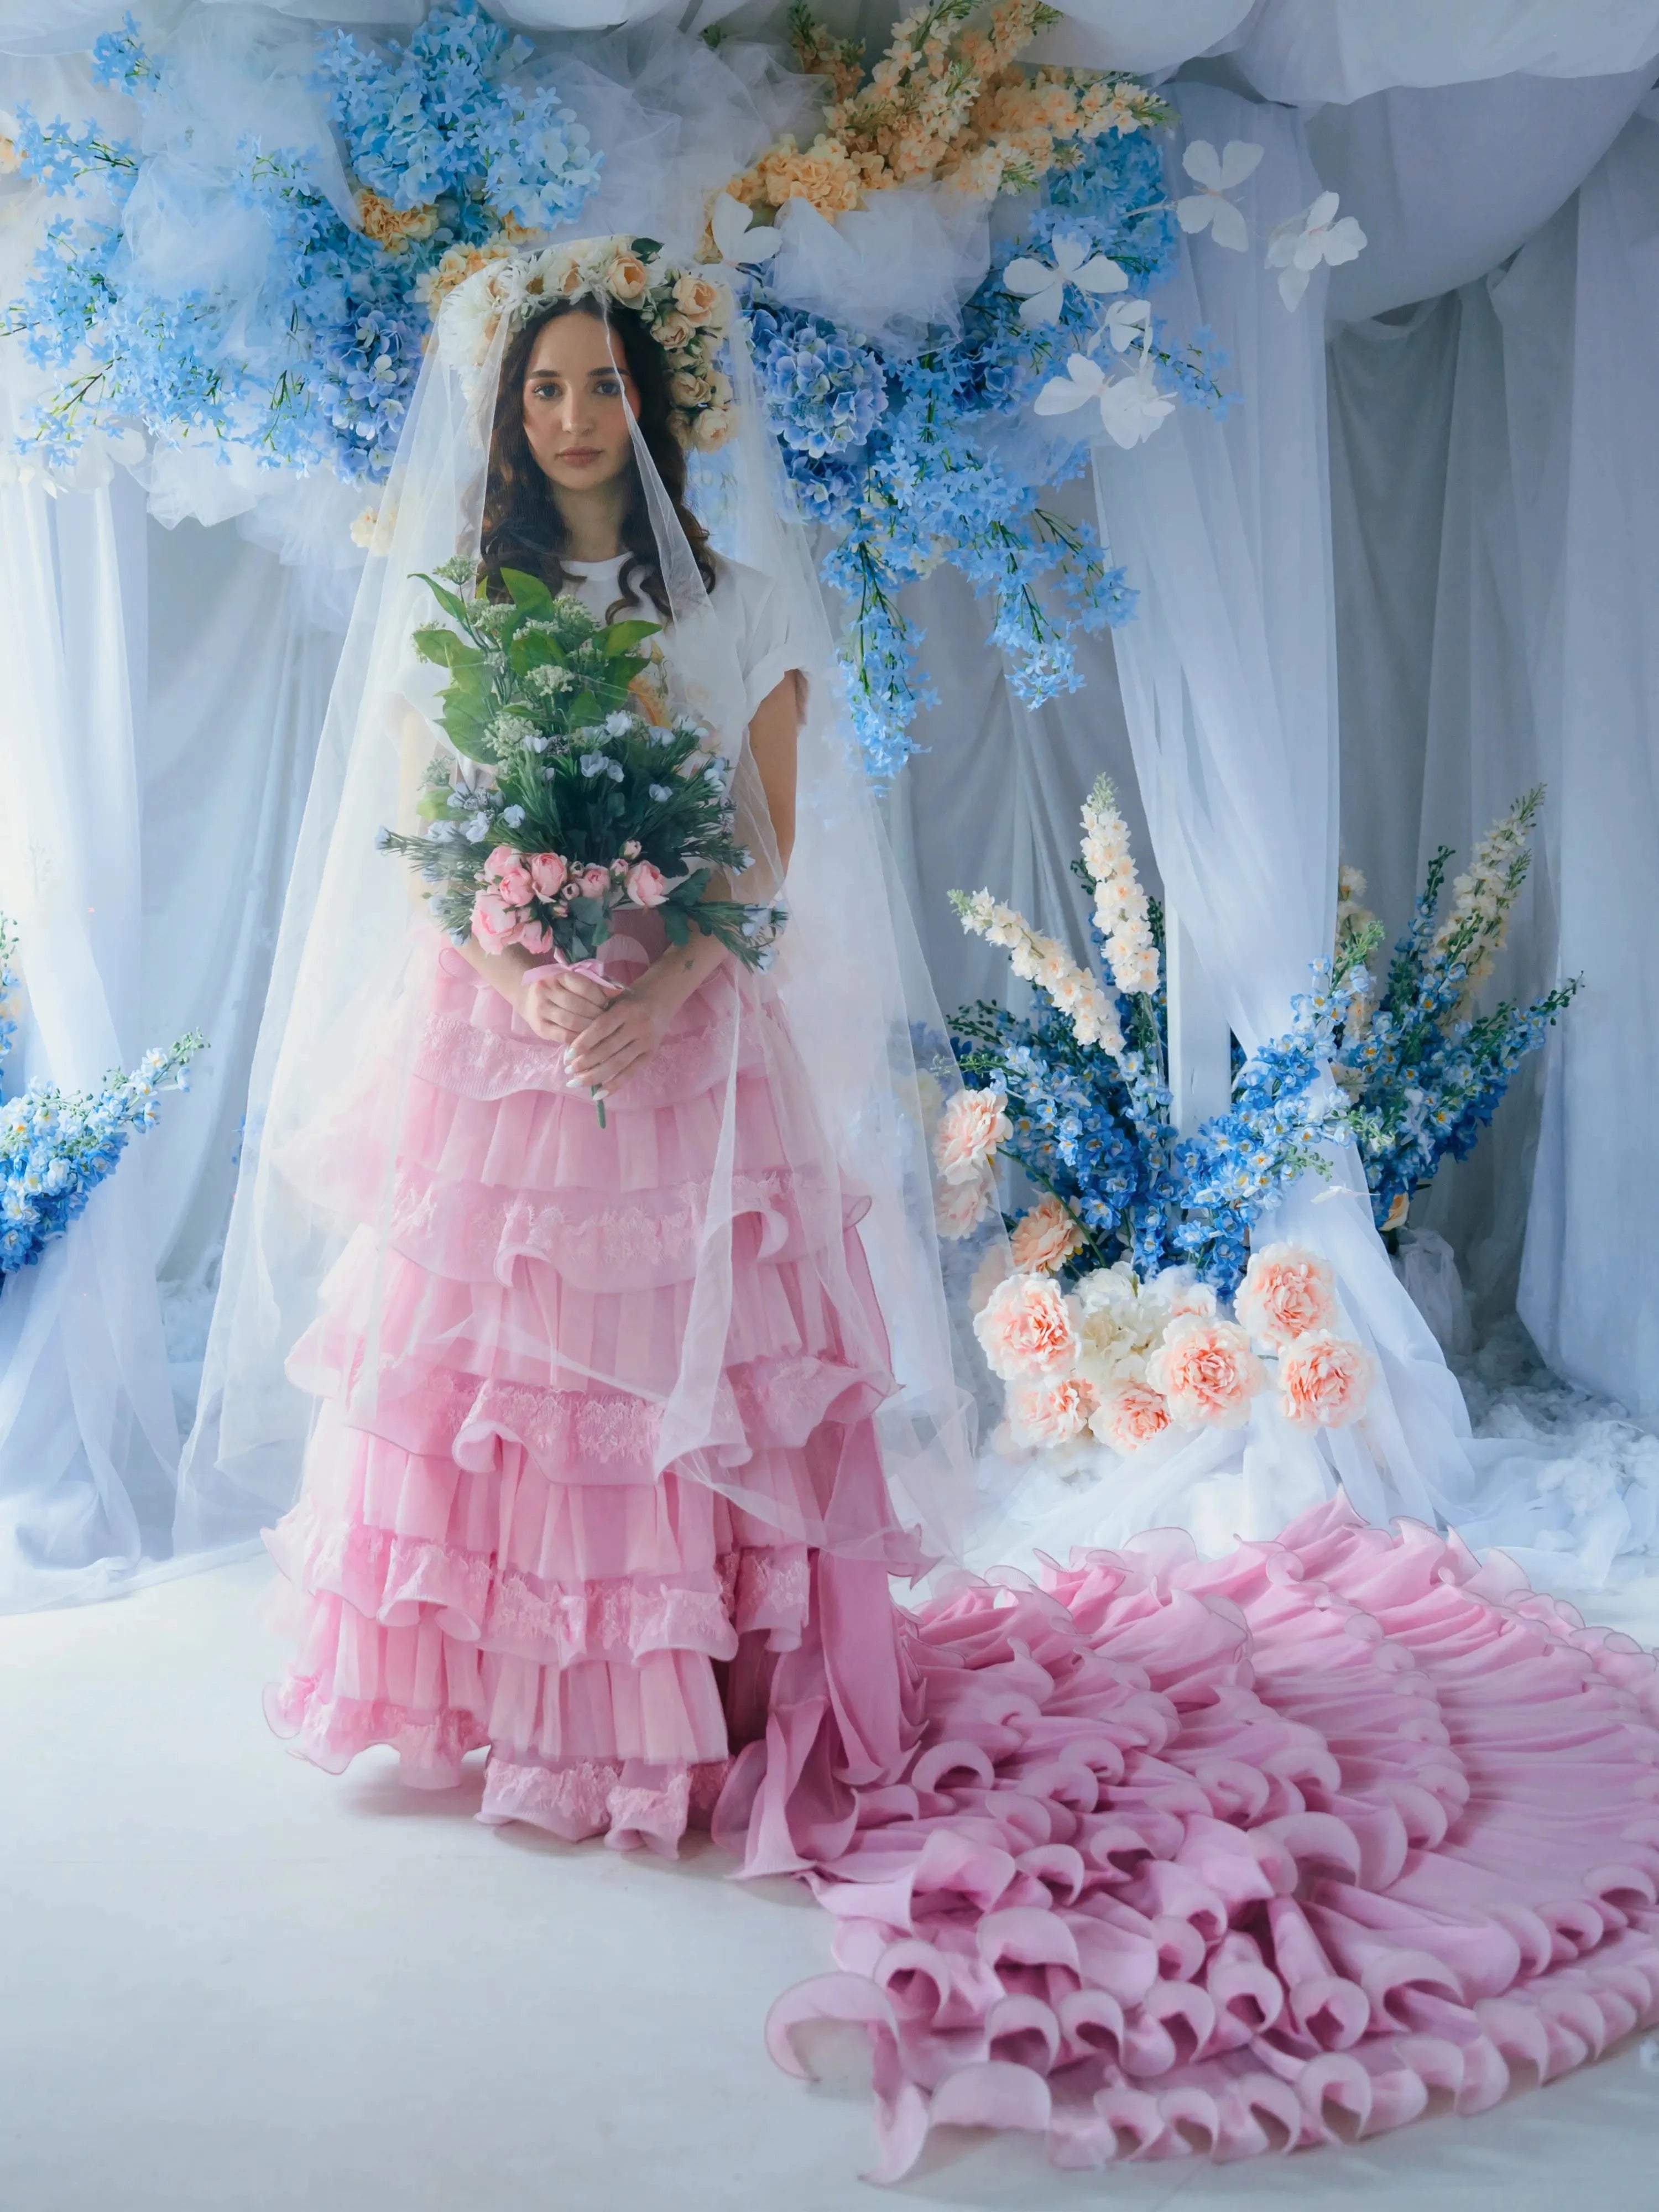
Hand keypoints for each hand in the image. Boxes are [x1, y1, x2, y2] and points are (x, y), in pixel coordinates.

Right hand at [516, 965, 617, 1046]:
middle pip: (579, 1006)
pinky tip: (588, 1040)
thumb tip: (617, 992)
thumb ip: (595, 984)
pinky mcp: (540, 1028)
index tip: (609, 1004)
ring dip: (589, 1028)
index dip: (601, 997)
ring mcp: (541, 1009)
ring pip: (572, 1021)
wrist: (528, 997)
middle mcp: (546, 990)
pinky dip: (579, 1039)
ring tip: (600, 1031)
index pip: (585, 987)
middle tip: (608, 1021)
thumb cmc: (560, 989)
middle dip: (597, 1015)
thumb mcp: (573, 981)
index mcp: (558, 976)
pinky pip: (564, 1035)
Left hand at [563, 974, 671, 1103]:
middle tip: (568, 1071)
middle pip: (608, 1049)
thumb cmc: (630, 998)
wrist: (663, 997)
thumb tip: (574, 1046)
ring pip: (618, 1064)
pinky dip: (614, 1085)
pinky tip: (598, 1094)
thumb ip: (598, 1017)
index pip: (601, 1028)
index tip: (567, 1055)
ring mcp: (646, 1042)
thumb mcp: (614, 999)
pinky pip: (630, 1073)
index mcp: (626, 1009)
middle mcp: (638, 1026)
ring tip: (576, 1082)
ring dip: (595, 1076)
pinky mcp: (651, 1054)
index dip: (583, 1043)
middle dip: (585, 1063)